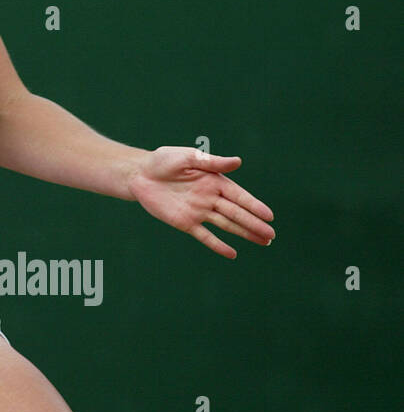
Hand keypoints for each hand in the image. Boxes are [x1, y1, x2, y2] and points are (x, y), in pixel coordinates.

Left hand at [127, 147, 274, 257]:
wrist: (139, 174)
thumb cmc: (163, 161)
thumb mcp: (187, 157)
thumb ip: (211, 162)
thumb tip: (238, 162)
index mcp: (214, 181)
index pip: (239, 196)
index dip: (254, 206)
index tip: (270, 216)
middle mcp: (210, 198)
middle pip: (236, 213)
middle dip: (254, 224)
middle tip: (271, 235)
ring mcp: (198, 212)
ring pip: (226, 225)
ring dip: (244, 234)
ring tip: (263, 242)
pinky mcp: (185, 222)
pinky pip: (204, 236)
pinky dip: (217, 245)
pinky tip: (232, 254)